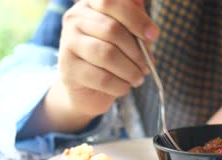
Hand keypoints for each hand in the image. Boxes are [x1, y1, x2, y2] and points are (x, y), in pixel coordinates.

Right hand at [52, 0, 157, 123]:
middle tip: (146, 67)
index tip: (153, 36)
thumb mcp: (125, 37)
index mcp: (89, 5)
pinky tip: (125, 88)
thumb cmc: (111, 57)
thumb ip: (135, 26)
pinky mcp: (69, 70)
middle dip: (136, 52)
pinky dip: (120, 85)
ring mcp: (68, 44)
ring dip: (130, 71)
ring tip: (138, 79)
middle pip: (112, 30)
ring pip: (107, 54)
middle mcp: (74, 19)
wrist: (87, 89)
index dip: (135, 18)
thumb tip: (150, 31)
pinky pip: (102, 78)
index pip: (111, 2)